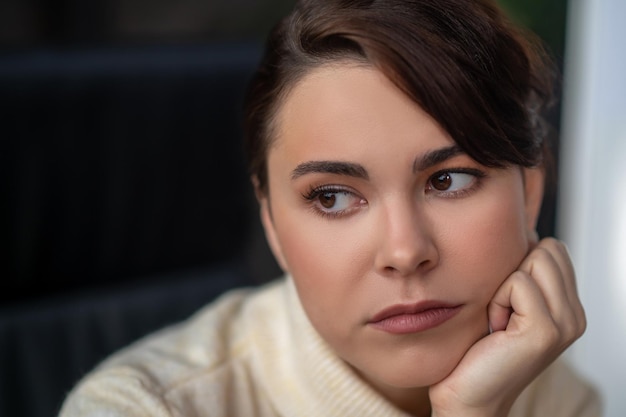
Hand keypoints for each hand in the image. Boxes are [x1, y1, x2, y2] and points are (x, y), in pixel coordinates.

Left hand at [429, 238, 586, 416]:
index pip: (554, 248)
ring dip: (504, 286)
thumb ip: (521, 273)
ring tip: (499, 319)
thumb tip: (522, 232)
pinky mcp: (545, 331)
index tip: (506, 301)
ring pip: (534, 259)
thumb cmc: (477, 348)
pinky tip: (496, 328)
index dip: (520, 264)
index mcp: (568, 307)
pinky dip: (497, 300)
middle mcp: (575, 316)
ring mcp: (566, 324)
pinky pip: (517, 283)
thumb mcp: (505, 302)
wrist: (467, 395)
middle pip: (547, 248)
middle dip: (514, 272)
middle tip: (502, 311)